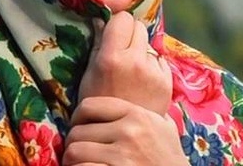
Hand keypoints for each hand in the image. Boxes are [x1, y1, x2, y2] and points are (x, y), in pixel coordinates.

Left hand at [62, 96, 187, 165]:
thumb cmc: (171, 156)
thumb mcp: (164, 126)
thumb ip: (148, 109)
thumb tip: (142, 84)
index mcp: (136, 114)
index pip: (89, 105)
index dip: (77, 117)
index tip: (79, 126)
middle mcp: (128, 132)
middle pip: (78, 131)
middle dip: (73, 142)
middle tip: (75, 150)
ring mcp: (122, 155)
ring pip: (75, 152)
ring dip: (72, 159)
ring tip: (76, 162)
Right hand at [78, 12, 171, 115]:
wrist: (121, 135)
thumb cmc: (98, 103)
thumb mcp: (89, 73)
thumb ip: (98, 44)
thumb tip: (102, 18)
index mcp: (111, 58)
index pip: (122, 18)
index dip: (118, 24)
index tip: (114, 34)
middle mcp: (134, 61)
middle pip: (138, 26)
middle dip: (131, 34)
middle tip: (123, 50)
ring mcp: (153, 71)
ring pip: (150, 44)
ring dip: (142, 51)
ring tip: (132, 71)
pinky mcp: (166, 81)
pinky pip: (160, 60)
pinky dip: (152, 66)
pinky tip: (143, 81)